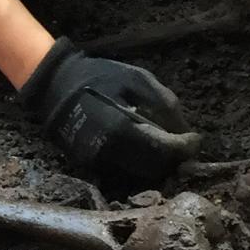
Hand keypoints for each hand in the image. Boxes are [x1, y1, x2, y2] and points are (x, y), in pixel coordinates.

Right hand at [18, 38, 199, 187]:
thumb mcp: (137, 78)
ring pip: (140, 173)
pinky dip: (140, 161)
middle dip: (174, 158)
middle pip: (155, 169)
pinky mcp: (89, 164)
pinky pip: (124, 169)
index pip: (166, 151)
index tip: (195, 139)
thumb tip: (186, 131)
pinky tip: (143, 145)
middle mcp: (110, 152)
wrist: (54, 83)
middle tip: (183, 144)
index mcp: (122, 130)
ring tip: (164, 143)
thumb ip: (165, 104)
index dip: (186, 147)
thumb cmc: (98, 76)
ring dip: (158, 162)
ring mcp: (97, 162)